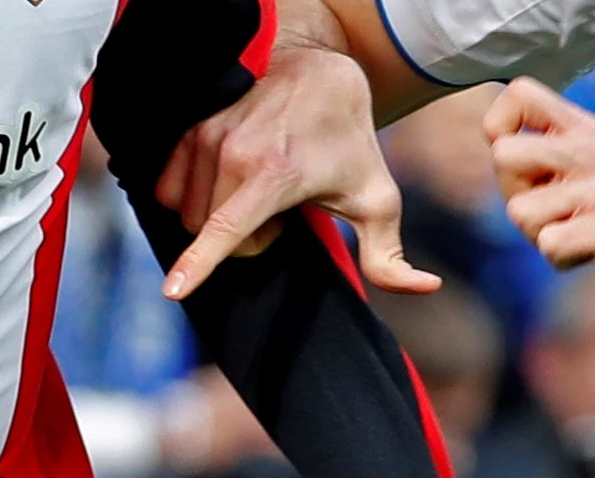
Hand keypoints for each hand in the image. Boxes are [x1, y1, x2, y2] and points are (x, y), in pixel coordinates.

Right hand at [157, 44, 439, 300]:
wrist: (318, 69)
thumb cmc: (349, 140)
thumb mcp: (378, 198)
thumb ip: (391, 255)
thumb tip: (427, 288)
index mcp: (276, 175)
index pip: (225, 229)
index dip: (197, 266)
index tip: (172, 292)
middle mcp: (233, 152)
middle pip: (211, 233)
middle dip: (244, 237)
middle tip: (279, 210)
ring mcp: (205, 134)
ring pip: (187, 211)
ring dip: (218, 214)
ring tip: (256, 187)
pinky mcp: (187, 124)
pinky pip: (167, 186)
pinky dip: (193, 194)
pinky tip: (227, 177)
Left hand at [484, 79, 594, 323]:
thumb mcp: (590, 170)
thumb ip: (548, 152)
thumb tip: (497, 143)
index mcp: (586, 129)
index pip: (520, 93)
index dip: (499, 130)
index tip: (522, 167)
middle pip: (505, 154)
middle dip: (515, 195)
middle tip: (550, 213)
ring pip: (521, 211)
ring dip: (539, 236)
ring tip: (577, 234)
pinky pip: (550, 244)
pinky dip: (560, 260)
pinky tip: (587, 255)